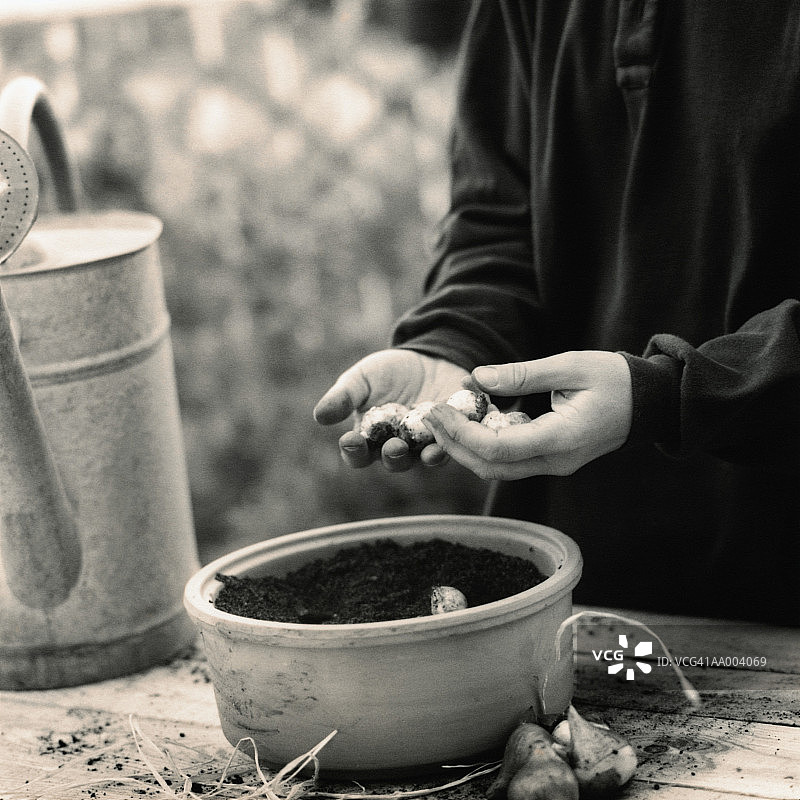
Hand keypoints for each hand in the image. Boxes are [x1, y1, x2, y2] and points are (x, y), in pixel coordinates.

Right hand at [313, 349, 469, 471]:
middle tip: (393, 446)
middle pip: (392, 462)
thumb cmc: (388, 371)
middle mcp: (396, 447)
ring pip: (421, 460)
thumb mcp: (362, 378)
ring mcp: (424, 444)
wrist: (429, 358)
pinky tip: (447, 441)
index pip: (357, 454)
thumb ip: (343, 397)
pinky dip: (448, 446)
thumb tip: (319, 415)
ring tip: (426, 452)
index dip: (353, 451)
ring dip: (423, 458)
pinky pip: (449, 447)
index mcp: (370, 438)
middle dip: (392, 456)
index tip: (350, 441)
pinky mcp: (449, 436)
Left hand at [421, 351, 632, 479]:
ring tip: (443, 420)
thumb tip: (477, 377)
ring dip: (465, 448)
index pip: (497, 448)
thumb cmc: (614, 378)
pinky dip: (483, 447)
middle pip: (490, 467)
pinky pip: (509, 462)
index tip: (438, 410)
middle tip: (430, 416)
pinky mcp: (551, 461)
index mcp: (561, 439)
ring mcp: (554, 465)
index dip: (461, 433)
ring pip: (497, 470)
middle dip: (454, 444)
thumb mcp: (570, 366)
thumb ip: (523, 374)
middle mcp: (556, 461)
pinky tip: (470, 424)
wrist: (649, 402)